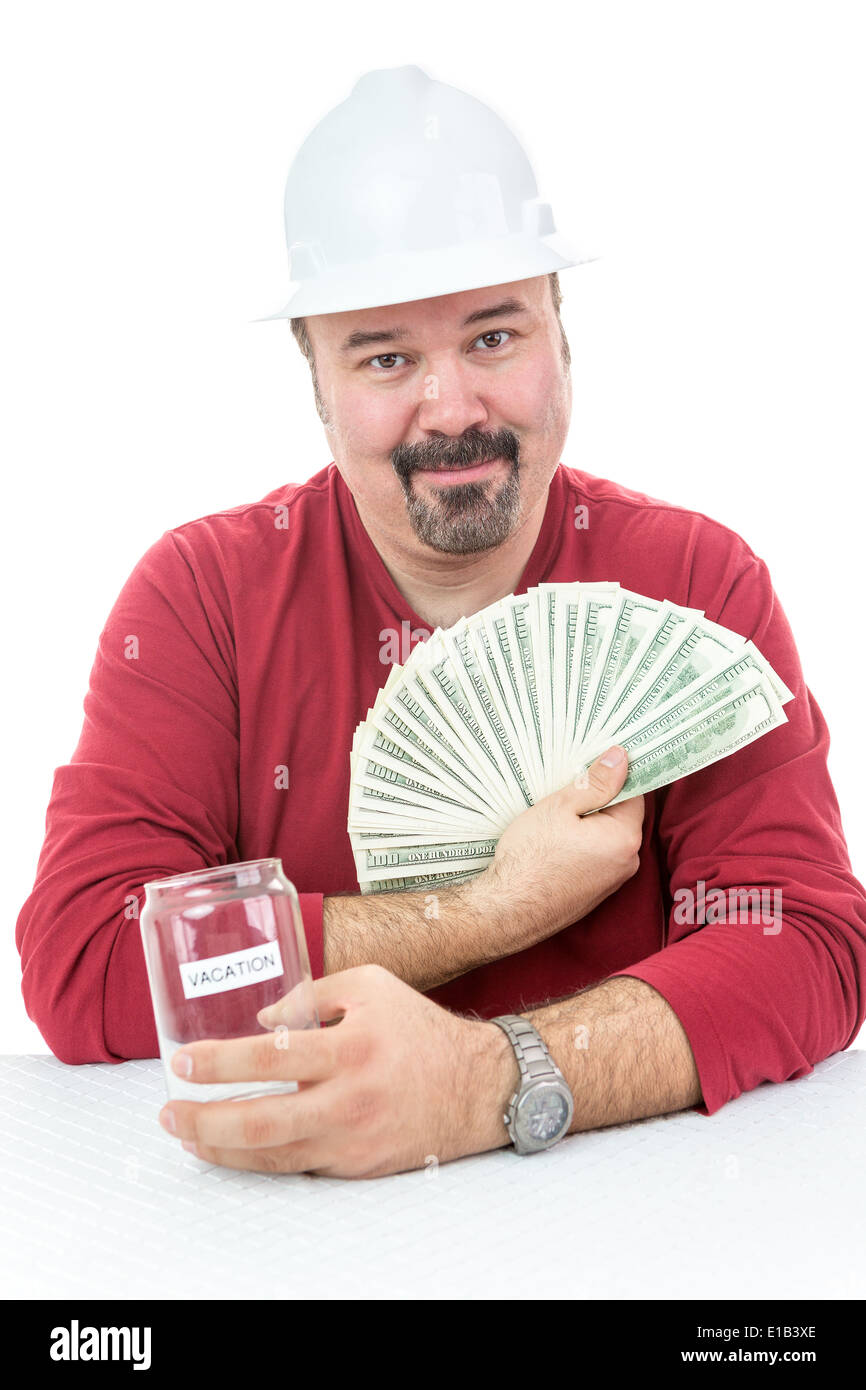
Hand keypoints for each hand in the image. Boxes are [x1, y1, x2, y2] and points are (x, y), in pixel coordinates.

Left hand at [158, 964, 516, 1178]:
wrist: (475, 1088)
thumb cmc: (418, 1030)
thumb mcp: (371, 986)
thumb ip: (312, 993)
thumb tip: (261, 1021)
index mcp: (350, 1047)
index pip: (270, 1057)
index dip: (220, 1063)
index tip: (183, 1062)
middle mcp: (348, 1099)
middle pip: (259, 1123)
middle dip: (203, 1122)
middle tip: (169, 1112)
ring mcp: (351, 1140)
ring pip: (271, 1157)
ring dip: (220, 1150)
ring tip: (188, 1136)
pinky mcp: (356, 1168)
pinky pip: (296, 1167)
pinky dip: (258, 1161)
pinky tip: (232, 1149)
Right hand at [475, 745, 644, 949]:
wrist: (507, 910)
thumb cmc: (530, 856)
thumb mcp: (561, 807)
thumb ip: (597, 782)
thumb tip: (622, 758)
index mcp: (625, 838)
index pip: (633, 793)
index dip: (610, 778)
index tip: (587, 771)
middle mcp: (628, 862)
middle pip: (620, 817)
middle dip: (596, 803)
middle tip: (563, 797)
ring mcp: (612, 882)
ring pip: (606, 838)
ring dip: (586, 826)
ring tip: (554, 823)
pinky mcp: (595, 894)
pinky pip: (596, 858)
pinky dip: (580, 847)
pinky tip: (553, 846)